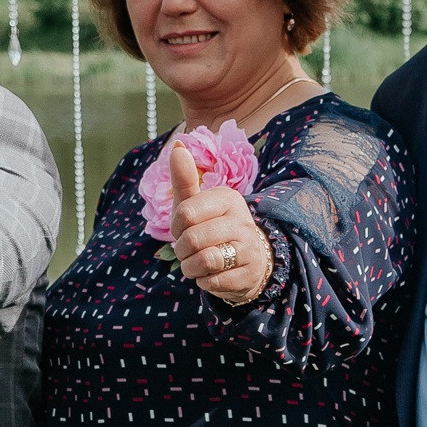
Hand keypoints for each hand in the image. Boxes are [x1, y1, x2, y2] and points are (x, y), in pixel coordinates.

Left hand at [166, 141, 271, 305]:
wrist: (247, 261)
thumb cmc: (211, 228)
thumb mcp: (195, 204)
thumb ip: (184, 178)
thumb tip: (178, 144)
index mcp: (228, 198)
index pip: (186, 212)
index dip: (176, 226)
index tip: (184, 228)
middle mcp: (243, 221)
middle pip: (192, 239)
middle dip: (181, 250)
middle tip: (189, 249)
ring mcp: (250, 248)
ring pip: (204, 261)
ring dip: (190, 267)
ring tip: (197, 263)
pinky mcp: (248, 275)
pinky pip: (212, 282)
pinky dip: (203, 281)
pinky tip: (212, 274)